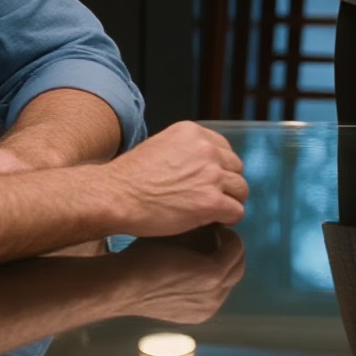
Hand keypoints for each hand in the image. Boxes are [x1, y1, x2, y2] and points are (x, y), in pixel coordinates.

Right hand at [106, 123, 248, 233]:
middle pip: (236, 168)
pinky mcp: (211, 201)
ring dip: (231, 201)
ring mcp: (211, 175)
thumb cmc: (129, 177)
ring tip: (217, 212)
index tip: (212, 181)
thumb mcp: (160, 146)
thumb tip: (200, 167)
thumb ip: (185, 151)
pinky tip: (218, 222)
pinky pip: (236, 211)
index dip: (220, 168)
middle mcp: (207, 149)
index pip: (224, 149)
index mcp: (194, 133)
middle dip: (227, 184)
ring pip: (240, 189)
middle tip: (215, 198)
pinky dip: (230, 218)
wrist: (115, 196)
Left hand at [112, 229, 245, 326]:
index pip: (223, 282)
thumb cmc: (135, 271)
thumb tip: (204, 234)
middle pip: (235, 271)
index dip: (221, 257)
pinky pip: (234, 250)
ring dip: (230, 239)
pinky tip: (214, 223)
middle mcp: (210, 306)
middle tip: (220, 226)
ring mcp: (213, 294)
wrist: (118, 282)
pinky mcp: (212, 275)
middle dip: (229, 248)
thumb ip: (188, 260)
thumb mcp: (168, 270)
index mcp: (200, 310)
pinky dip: (228, 235)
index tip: (214, 236)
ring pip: (238, 260)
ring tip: (216, 222)